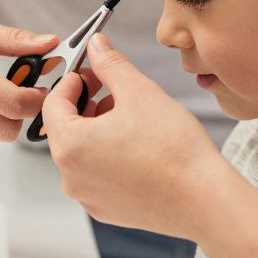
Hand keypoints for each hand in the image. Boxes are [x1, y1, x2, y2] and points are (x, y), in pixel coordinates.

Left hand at [43, 33, 232, 240]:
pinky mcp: (106, 211)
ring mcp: (87, 197)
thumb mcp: (140, 91)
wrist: (205, 200)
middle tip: (111, 90)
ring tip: (129, 117)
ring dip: (97, 129)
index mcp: (70, 146)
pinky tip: (136, 146)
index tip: (90, 73)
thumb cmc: (174, 149)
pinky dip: (107, 156)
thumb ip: (111, 64)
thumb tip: (96, 46)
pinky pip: (96, 175)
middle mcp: (71, 177)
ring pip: (81, 153)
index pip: (52, 104)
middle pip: (65, 129)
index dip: (71, 82)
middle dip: (85, 104)